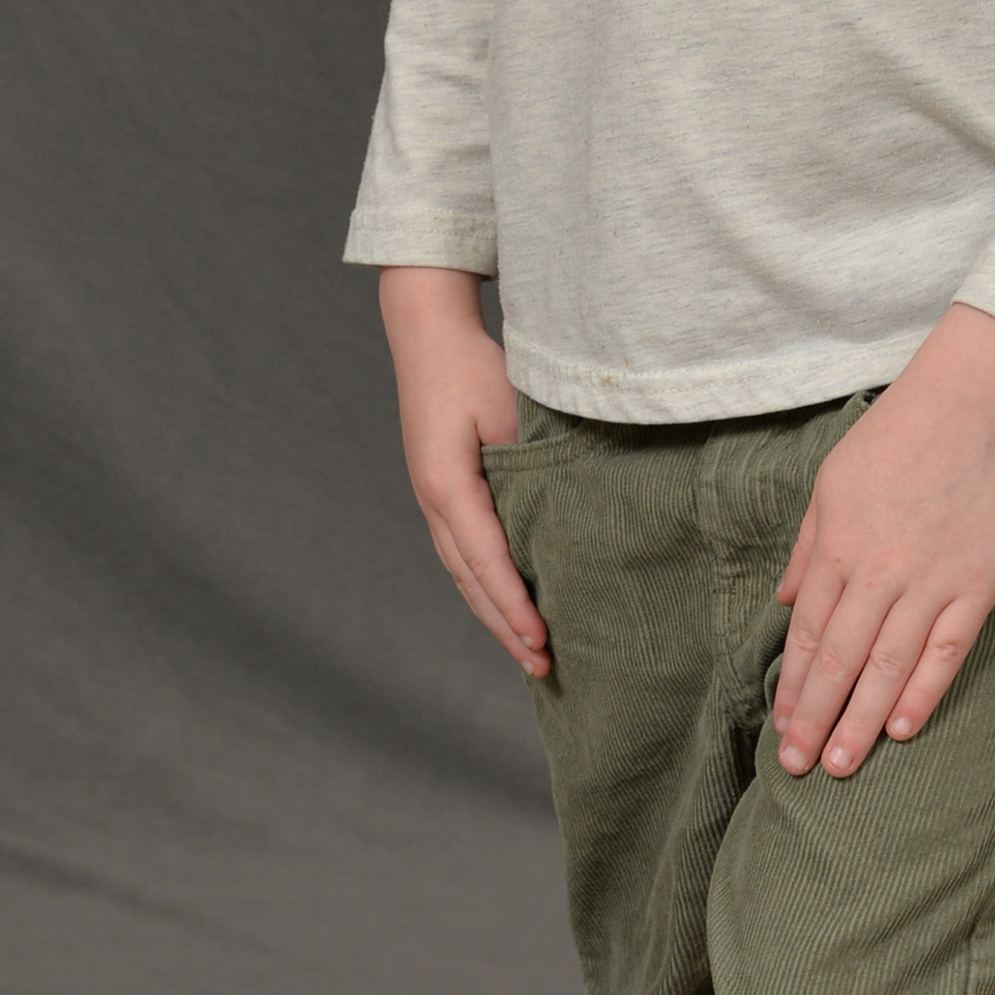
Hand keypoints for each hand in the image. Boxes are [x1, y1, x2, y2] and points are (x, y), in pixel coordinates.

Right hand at [379, 266, 549, 678]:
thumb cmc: (475, 363)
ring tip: (527, 649)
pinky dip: (485, 582)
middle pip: (469, 580)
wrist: (428, 328)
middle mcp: (432, 499)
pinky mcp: (439, 488)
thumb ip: (533, 465)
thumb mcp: (512, 410)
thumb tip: (566, 515)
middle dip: (504, 625)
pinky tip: (508, 600)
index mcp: (447, 486)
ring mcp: (431, 496)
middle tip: (542, 666)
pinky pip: (463, 549)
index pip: (486, 561)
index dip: (514, 605)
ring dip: (492, 611)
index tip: (542, 641)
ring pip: (462, 571)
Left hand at [772, 303, 994, 777]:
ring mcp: (928, 582)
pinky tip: (900, 727)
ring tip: (841, 764)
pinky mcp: (975, 585)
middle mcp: (877, 572)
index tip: (781, 725)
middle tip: (798, 767)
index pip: (808, 634)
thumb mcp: (829, 484)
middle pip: (839, 661)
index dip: (792, 685)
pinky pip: (945, 649)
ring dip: (859, 720)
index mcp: (837, 549)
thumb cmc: (893, 439)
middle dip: (814, 719)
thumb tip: (786, 602)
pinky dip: (922, 691)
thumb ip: (808, 548)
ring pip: (886, 666)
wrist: (967, 408)